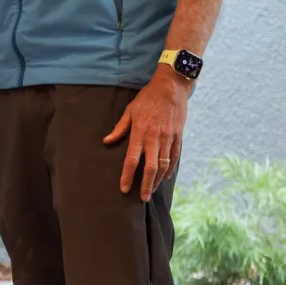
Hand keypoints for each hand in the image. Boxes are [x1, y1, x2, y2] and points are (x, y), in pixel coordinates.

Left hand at [104, 67, 190, 200]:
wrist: (171, 87)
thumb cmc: (148, 98)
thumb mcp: (130, 110)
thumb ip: (120, 128)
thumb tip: (107, 141)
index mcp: (140, 132)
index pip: (132, 159)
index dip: (127, 175)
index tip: (124, 188)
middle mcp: (155, 137)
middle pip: (150, 167)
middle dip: (146, 185)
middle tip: (142, 198)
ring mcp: (169, 138)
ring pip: (164, 165)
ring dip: (158, 180)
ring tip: (152, 190)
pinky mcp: (178, 136)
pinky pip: (175, 157)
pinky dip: (170, 169)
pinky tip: (166, 177)